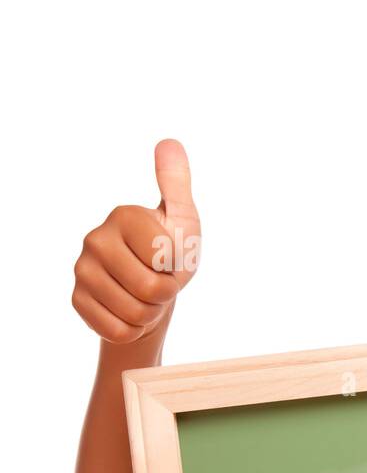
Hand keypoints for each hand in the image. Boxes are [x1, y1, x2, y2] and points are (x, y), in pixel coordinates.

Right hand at [72, 139, 199, 343]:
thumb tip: (170, 142)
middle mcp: (95, 239)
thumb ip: (176, 184)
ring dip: (152, 311)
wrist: (151, 292)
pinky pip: (118, 330)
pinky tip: (129, 310)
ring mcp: (82, 271)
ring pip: (136, 313)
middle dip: (167, 292)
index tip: (171, 258)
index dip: (179, 265)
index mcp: (124, 216)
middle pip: (151, 288)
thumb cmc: (172, 253)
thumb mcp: (182, 220)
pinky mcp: (78, 301)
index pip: (165, 255)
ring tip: (146, 294)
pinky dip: (134, 328)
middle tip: (160, 280)